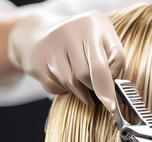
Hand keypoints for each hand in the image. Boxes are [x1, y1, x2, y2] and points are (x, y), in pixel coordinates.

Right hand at [8, 10, 123, 111]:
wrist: (37, 33)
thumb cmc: (79, 39)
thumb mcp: (102, 36)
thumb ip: (114, 57)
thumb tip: (112, 84)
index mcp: (90, 25)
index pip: (103, 63)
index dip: (108, 88)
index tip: (112, 106)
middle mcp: (68, 32)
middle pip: (85, 75)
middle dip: (95, 88)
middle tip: (97, 92)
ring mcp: (49, 47)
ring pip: (71, 83)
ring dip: (81, 92)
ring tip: (84, 88)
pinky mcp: (37, 63)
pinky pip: (55, 87)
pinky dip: (63, 90)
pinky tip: (63, 78)